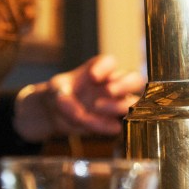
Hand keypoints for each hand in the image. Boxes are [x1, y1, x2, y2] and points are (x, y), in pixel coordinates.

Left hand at [13, 55, 145, 142]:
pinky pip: (117, 125)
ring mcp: (115, 104)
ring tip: (96, 106)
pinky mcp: (111, 123)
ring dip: (117, 105)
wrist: (53, 112)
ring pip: (133, 103)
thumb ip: (64, 93)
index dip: (106, 68)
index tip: (91, 76)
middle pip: (135, 80)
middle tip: (108, 91)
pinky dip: (104, 125)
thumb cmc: (58, 92)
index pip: (112, 63)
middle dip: (125, 85)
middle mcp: (113, 85)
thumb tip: (77, 109)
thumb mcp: (54, 88)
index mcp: (102, 70)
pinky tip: (89, 122)